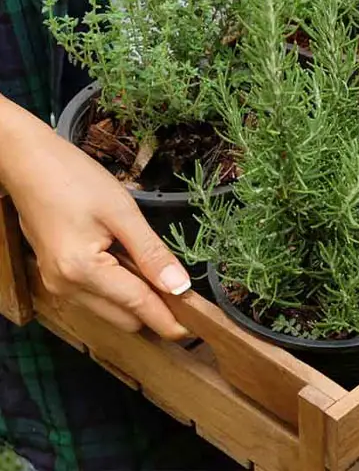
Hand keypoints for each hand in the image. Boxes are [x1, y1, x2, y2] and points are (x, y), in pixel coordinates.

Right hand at [0, 96, 189, 339]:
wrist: (26, 163)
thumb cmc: (74, 179)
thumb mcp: (123, 212)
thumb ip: (152, 253)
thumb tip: (180, 287)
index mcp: (83, 271)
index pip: (138, 307)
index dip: (170, 320)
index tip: (198, 329)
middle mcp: (66, 287)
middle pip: (125, 319)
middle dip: (156, 311)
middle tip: (184, 291)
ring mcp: (58, 285)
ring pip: (110, 312)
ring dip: (137, 301)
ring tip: (157, 272)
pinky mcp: (57, 277)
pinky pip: (96, 297)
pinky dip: (119, 290)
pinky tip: (131, 265)